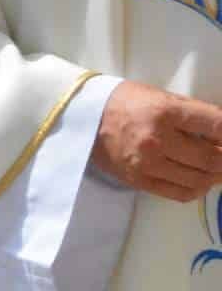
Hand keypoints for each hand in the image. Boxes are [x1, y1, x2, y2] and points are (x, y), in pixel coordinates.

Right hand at [92, 80, 221, 201]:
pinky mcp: (138, 180)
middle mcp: (157, 140)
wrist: (82, 116)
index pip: (216, 126)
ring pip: (200, 179)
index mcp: (164, 111)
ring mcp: (147, 163)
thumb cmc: (126, 101)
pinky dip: (197, 189)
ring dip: (215, 175)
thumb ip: (194, 114)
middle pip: (212, 158)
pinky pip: (180, 193)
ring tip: (216, 168)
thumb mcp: (161, 96)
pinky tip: (199, 180)